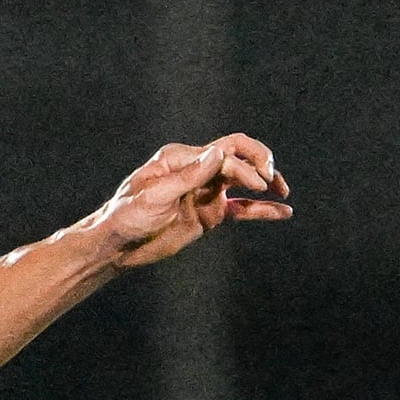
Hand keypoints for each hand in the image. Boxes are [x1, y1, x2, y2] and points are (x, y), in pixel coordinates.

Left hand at [84, 134, 291, 268]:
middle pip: (239, 158)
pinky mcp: (209, 214)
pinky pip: (241, 208)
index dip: (243, 167)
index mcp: (181, 158)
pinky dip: (262, 210)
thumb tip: (219, 154)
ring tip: (283, 192)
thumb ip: (189, 176)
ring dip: (267, 184)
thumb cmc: (127, 217)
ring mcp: (205, 192)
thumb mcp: (155, 195)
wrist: (115, 246)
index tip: (256, 184)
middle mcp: (197, 170)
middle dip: (260, 166)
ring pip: (244, 182)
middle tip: (273, 181)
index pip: (223, 153)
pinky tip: (283, 212)